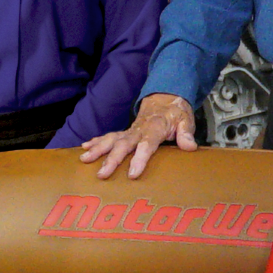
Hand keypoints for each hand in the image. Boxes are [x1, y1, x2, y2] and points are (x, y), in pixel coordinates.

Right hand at [79, 94, 196, 178]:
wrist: (164, 98)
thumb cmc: (175, 113)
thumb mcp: (185, 120)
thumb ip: (186, 133)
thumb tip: (189, 146)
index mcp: (155, 128)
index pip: (147, 145)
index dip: (139, 159)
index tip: (132, 174)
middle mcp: (138, 130)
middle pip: (124, 145)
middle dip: (111, 159)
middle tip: (102, 174)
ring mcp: (129, 131)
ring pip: (111, 139)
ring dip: (97, 149)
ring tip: (84, 159)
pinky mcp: (124, 132)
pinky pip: (108, 136)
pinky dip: (95, 141)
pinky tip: (83, 148)